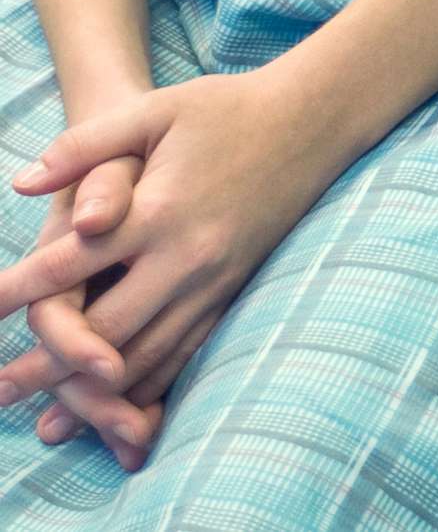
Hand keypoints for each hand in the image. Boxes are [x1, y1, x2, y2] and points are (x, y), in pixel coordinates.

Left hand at [1, 70, 358, 462]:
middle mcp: (185, 256)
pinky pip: (187, 352)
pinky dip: (147, 385)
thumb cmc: (227, 109)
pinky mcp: (234, 290)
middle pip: (104, 331)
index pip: (70, 263)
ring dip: (92, 393)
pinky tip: (117, 404)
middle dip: (44, 367)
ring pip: (146, 355)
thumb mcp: (153, 109)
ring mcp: (215, 280)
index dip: (16, 290)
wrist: (314, 121)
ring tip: (48, 422)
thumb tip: (23, 182)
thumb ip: (85, 145)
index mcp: (158, 211)